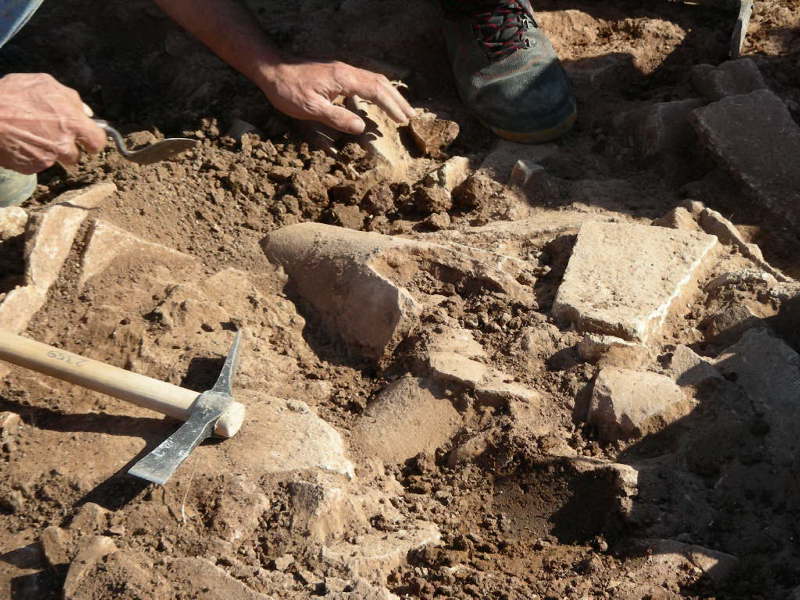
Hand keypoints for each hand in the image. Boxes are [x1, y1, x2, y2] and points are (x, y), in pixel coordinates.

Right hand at [0, 73, 106, 173]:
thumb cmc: (10, 95)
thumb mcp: (43, 84)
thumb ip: (70, 98)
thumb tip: (86, 112)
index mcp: (73, 122)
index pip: (98, 140)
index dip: (93, 141)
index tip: (87, 141)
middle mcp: (64, 144)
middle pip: (77, 155)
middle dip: (70, 149)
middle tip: (56, 139)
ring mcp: (48, 158)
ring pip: (57, 160)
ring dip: (49, 152)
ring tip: (31, 137)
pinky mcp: (32, 167)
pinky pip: (37, 163)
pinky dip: (31, 155)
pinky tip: (19, 142)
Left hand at [259, 60, 415, 134]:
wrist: (271, 69)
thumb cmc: (288, 90)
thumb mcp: (311, 109)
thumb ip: (337, 118)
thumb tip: (362, 127)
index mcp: (343, 79)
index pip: (376, 91)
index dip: (392, 106)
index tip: (403, 121)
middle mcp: (347, 71)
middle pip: (380, 83)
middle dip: (397, 100)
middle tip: (410, 116)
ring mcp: (342, 70)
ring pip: (374, 79)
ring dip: (389, 94)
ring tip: (400, 109)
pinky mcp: (337, 73)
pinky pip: (364, 80)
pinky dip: (377, 91)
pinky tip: (377, 100)